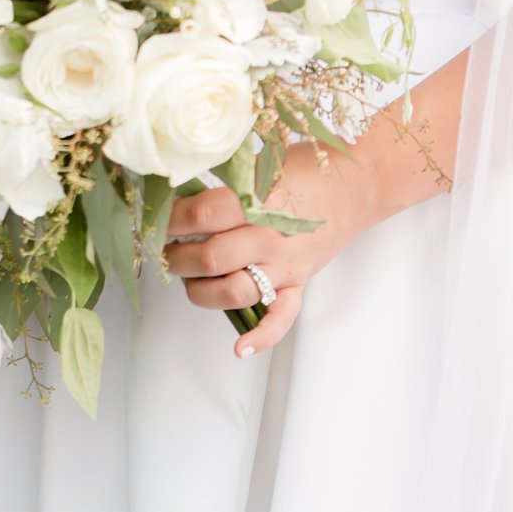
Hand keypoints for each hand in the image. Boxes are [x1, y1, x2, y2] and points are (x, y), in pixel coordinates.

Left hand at [163, 146, 373, 357]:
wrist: (354, 182)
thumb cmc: (304, 166)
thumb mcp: (259, 163)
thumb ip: (226, 182)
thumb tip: (179, 193)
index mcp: (255, 200)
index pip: (200, 217)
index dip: (171, 220)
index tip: (158, 218)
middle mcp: (268, 237)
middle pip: (210, 258)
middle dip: (178, 257)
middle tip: (167, 250)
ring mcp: (285, 265)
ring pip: (233, 293)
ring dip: (201, 291)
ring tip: (189, 278)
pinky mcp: (299, 283)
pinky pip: (281, 318)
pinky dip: (261, 337)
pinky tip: (240, 348)